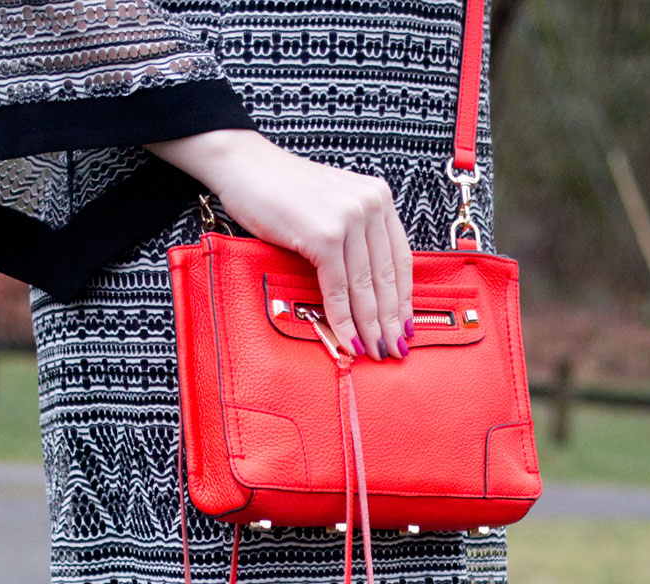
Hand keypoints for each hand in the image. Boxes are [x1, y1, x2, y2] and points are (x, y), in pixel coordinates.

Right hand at [144, 129, 413, 360]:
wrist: (244, 166)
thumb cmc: (282, 189)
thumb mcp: (333, 205)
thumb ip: (355, 234)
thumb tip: (368, 288)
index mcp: (378, 197)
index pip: (400, 258)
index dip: (404, 298)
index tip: (405, 325)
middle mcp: (371, 204)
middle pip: (387, 276)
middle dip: (391, 320)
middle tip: (395, 349)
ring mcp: (349, 219)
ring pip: (365, 287)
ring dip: (370, 326)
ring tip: (374, 351)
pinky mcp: (324, 235)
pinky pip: (337, 288)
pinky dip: (343, 319)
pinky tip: (347, 339)